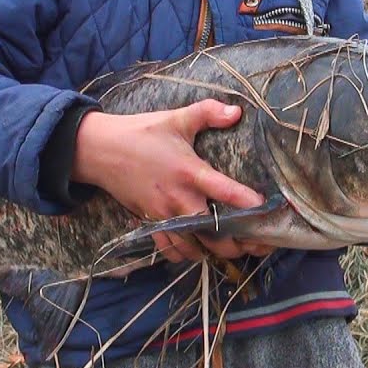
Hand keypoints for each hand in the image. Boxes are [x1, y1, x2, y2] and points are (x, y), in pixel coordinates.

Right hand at [71, 99, 275, 262]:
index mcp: (189, 171)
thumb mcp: (176, 118)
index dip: (247, 203)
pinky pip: (170, 250)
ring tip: (235, 251)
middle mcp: (178, 199)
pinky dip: (186, 255)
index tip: (267, 210)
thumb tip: (237, 111)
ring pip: (193, 248)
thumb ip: (208, 112)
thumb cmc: (141, 132)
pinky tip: (200, 251)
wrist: (100, 150)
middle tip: (258, 243)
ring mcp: (163, 215)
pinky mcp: (149, 223)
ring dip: (214, 253)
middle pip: (213, 234)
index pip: (224, 191)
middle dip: (238, 244)